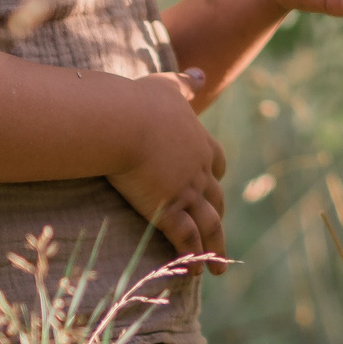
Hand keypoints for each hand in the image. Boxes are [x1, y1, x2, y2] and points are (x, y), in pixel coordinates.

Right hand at [107, 73, 230, 271]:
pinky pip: (187, 240)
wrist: (123, 123)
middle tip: (219, 233)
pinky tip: (197, 272)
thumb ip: (184, 82)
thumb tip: (201, 72)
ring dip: (216, 248)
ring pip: (209, 225)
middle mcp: (198, 169)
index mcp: (196, 142)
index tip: (215, 184)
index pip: (215, 162)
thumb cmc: (138, 102)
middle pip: (216, 198)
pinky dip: (194, 256)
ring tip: (219, 269)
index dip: (214, 174)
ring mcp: (186, 191)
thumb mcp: (166, 86)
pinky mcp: (168, 210)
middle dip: (218, 217)